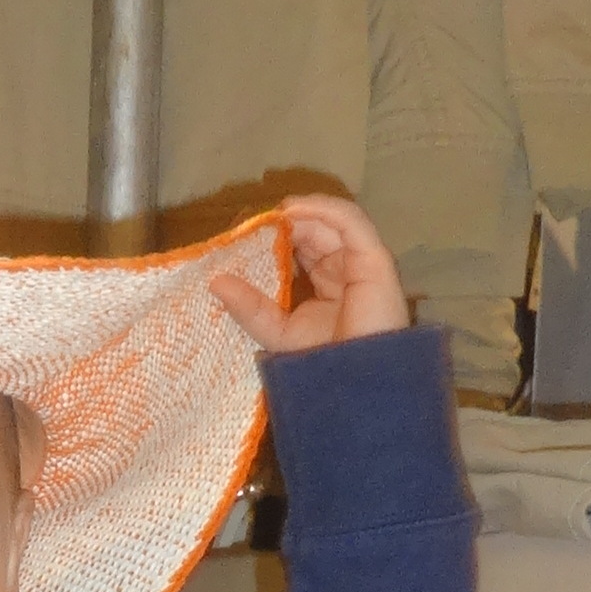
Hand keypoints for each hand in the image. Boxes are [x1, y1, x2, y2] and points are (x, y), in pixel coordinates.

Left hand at [211, 193, 409, 353]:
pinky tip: (294, 209)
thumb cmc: (321, 362)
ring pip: (330, 221)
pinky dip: (323, 207)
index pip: (299, 249)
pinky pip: (350, 220)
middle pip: (313, 231)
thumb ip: (250, 307)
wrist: (356, 384)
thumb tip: (215, 282)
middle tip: (255, 222)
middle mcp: (343, 269)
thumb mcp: (277, 332)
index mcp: (324, 285)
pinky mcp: (375, 257)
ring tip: (273, 215)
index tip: (245, 235)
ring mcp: (360, 262)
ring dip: (300, 213)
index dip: (274, 238)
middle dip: (284, 223)